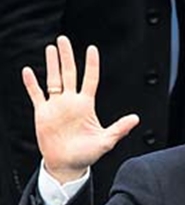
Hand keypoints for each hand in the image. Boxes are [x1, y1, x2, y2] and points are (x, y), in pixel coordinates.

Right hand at [22, 36, 139, 183]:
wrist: (67, 165)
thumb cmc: (87, 154)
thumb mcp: (106, 141)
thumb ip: (119, 129)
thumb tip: (136, 118)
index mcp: (86, 105)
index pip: (90, 79)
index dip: (91, 64)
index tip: (92, 49)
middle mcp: (71, 102)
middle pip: (68, 74)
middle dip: (66, 57)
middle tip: (63, 39)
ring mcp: (56, 106)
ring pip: (53, 80)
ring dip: (51, 64)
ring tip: (51, 48)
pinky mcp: (43, 113)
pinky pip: (36, 94)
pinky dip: (31, 84)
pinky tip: (28, 71)